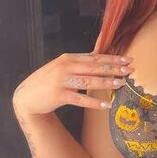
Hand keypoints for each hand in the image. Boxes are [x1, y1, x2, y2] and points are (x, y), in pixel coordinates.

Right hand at [12, 52, 134, 118]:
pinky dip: (94, 102)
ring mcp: (61, 81)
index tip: (128, 60)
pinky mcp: (59, 96)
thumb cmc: (48, 81)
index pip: (94, 57)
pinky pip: (80, 99)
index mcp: (68, 58)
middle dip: (113, 68)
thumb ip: (81, 61)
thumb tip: (100, 52)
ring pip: (88, 81)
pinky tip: (106, 104)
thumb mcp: (62, 66)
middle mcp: (65, 67)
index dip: (112, 58)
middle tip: (129, 70)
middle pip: (94, 67)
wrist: (27, 96)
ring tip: (121, 84)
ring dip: (106, 82)